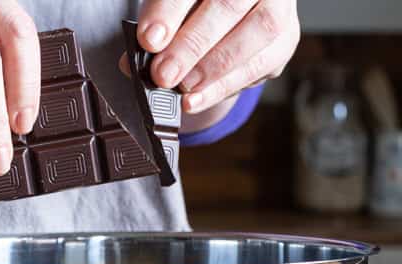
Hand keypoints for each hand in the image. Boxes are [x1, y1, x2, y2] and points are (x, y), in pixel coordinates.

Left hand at [126, 0, 299, 114]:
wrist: (225, 23)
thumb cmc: (194, 10)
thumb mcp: (170, 11)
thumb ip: (155, 28)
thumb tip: (133, 61)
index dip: (170, 9)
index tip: (149, 39)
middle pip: (229, 3)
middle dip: (192, 44)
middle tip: (163, 74)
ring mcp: (279, 4)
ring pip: (257, 31)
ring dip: (213, 67)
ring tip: (183, 88)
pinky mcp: (285, 38)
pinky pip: (261, 64)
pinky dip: (224, 86)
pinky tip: (197, 98)